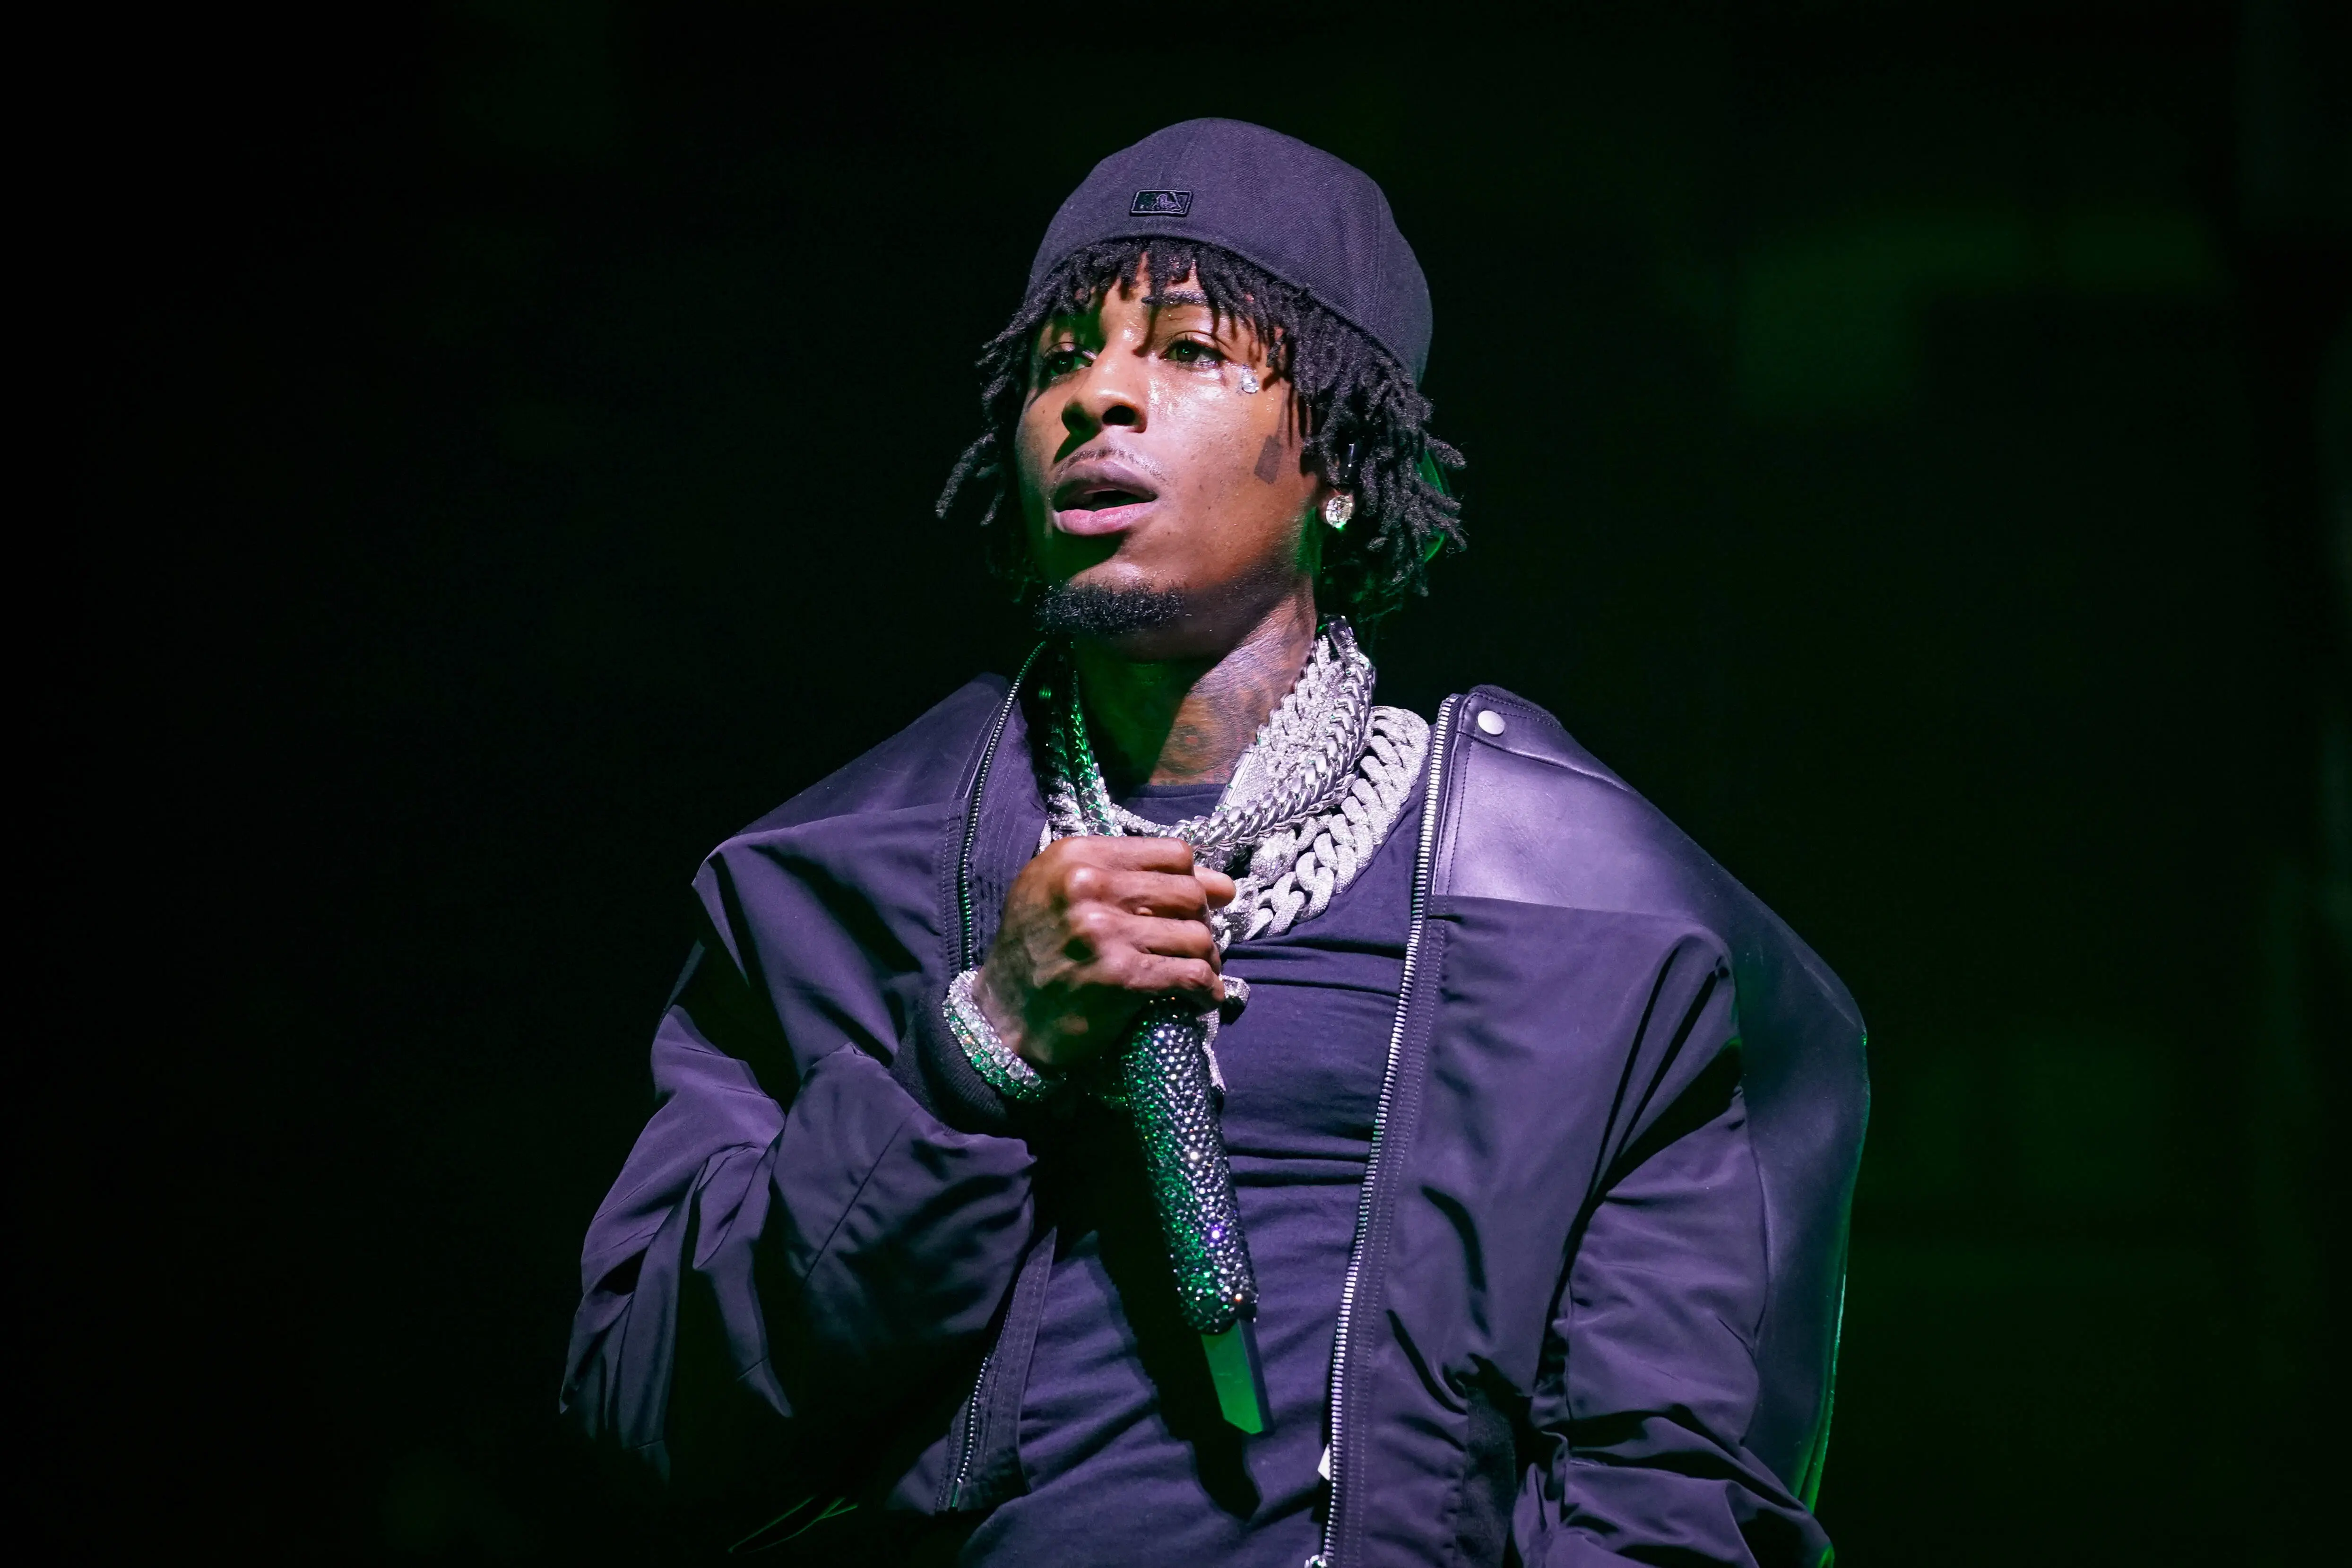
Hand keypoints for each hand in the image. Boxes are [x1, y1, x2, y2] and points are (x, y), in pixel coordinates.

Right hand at [975, 836, 1235, 1071]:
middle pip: (1190, 892)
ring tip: (1199, 973)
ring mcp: (1105, 932)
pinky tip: (1200, 998)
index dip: (1193, 880)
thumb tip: (1222, 884)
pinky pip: (1190, 975)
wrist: (1003, 1016)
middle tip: (1196, 945)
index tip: (1193, 905)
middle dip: (1204, 921)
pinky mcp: (1120, 977)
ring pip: (1197, 935)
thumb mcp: (1063, 894)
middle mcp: (1089, 886)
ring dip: (1207, 959)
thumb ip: (1129, 878)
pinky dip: (1205, 989)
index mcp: (1077, 857)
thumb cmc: (1036, 950)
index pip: (1173, 853)